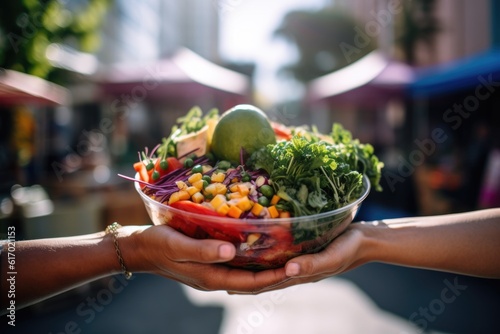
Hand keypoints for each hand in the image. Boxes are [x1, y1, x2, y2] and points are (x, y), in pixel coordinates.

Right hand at [128, 225, 288, 292]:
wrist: (139, 248)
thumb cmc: (157, 244)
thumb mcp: (178, 245)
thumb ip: (204, 250)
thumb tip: (232, 251)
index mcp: (211, 277)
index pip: (251, 282)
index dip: (274, 277)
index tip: (296, 268)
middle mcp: (216, 278)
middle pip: (254, 282)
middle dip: (278, 276)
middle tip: (301, 264)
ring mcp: (212, 273)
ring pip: (247, 275)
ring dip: (268, 270)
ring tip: (288, 259)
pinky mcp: (209, 264)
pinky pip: (237, 267)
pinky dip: (253, 262)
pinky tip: (261, 251)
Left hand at [227, 222, 371, 293]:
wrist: (362, 242)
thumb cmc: (347, 250)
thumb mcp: (331, 258)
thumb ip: (311, 265)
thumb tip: (288, 270)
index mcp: (295, 275)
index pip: (262, 283)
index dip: (242, 283)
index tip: (221, 280)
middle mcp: (290, 271)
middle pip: (258, 277)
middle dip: (238, 277)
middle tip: (214, 270)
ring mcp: (293, 262)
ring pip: (264, 266)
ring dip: (246, 266)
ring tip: (224, 260)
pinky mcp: (297, 251)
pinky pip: (273, 254)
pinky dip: (259, 254)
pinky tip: (250, 246)